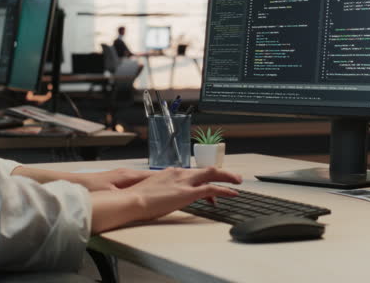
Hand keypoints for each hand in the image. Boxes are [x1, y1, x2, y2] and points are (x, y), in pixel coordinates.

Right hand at [90, 166, 241, 232]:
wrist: (132, 200)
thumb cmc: (137, 199)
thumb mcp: (151, 191)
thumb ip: (160, 191)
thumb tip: (161, 197)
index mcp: (170, 173)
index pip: (193, 173)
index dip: (204, 179)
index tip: (210, 186)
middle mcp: (179, 173)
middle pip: (206, 169)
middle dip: (222, 172)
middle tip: (233, 176)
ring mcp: (184, 182)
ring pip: (212, 174)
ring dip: (227, 177)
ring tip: (237, 182)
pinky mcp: (187, 192)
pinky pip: (212, 189)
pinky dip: (224, 190)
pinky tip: (232, 193)